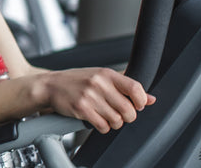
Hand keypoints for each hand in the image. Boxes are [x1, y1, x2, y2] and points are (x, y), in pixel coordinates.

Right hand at [30, 68, 154, 133]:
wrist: (49, 85)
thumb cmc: (76, 81)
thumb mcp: (100, 77)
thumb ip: (125, 86)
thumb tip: (151, 98)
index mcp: (106, 74)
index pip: (135, 88)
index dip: (141, 101)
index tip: (138, 105)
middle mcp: (99, 84)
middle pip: (128, 109)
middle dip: (128, 117)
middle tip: (121, 114)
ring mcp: (89, 97)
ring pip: (117, 120)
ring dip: (115, 123)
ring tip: (107, 117)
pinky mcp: (81, 109)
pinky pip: (103, 126)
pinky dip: (104, 127)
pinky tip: (98, 120)